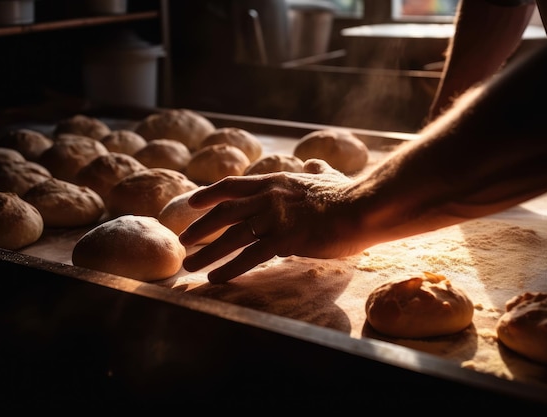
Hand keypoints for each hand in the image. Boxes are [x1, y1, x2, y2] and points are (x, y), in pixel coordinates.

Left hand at [179, 159, 360, 282]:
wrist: (363, 207)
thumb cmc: (349, 194)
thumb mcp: (328, 176)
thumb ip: (315, 170)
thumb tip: (313, 162)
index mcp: (275, 182)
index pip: (232, 186)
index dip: (208, 194)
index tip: (192, 204)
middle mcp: (268, 198)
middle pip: (223, 213)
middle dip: (199, 228)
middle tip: (183, 241)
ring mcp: (274, 218)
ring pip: (230, 236)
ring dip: (206, 252)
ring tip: (190, 265)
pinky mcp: (284, 240)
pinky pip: (249, 257)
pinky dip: (229, 268)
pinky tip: (216, 279)